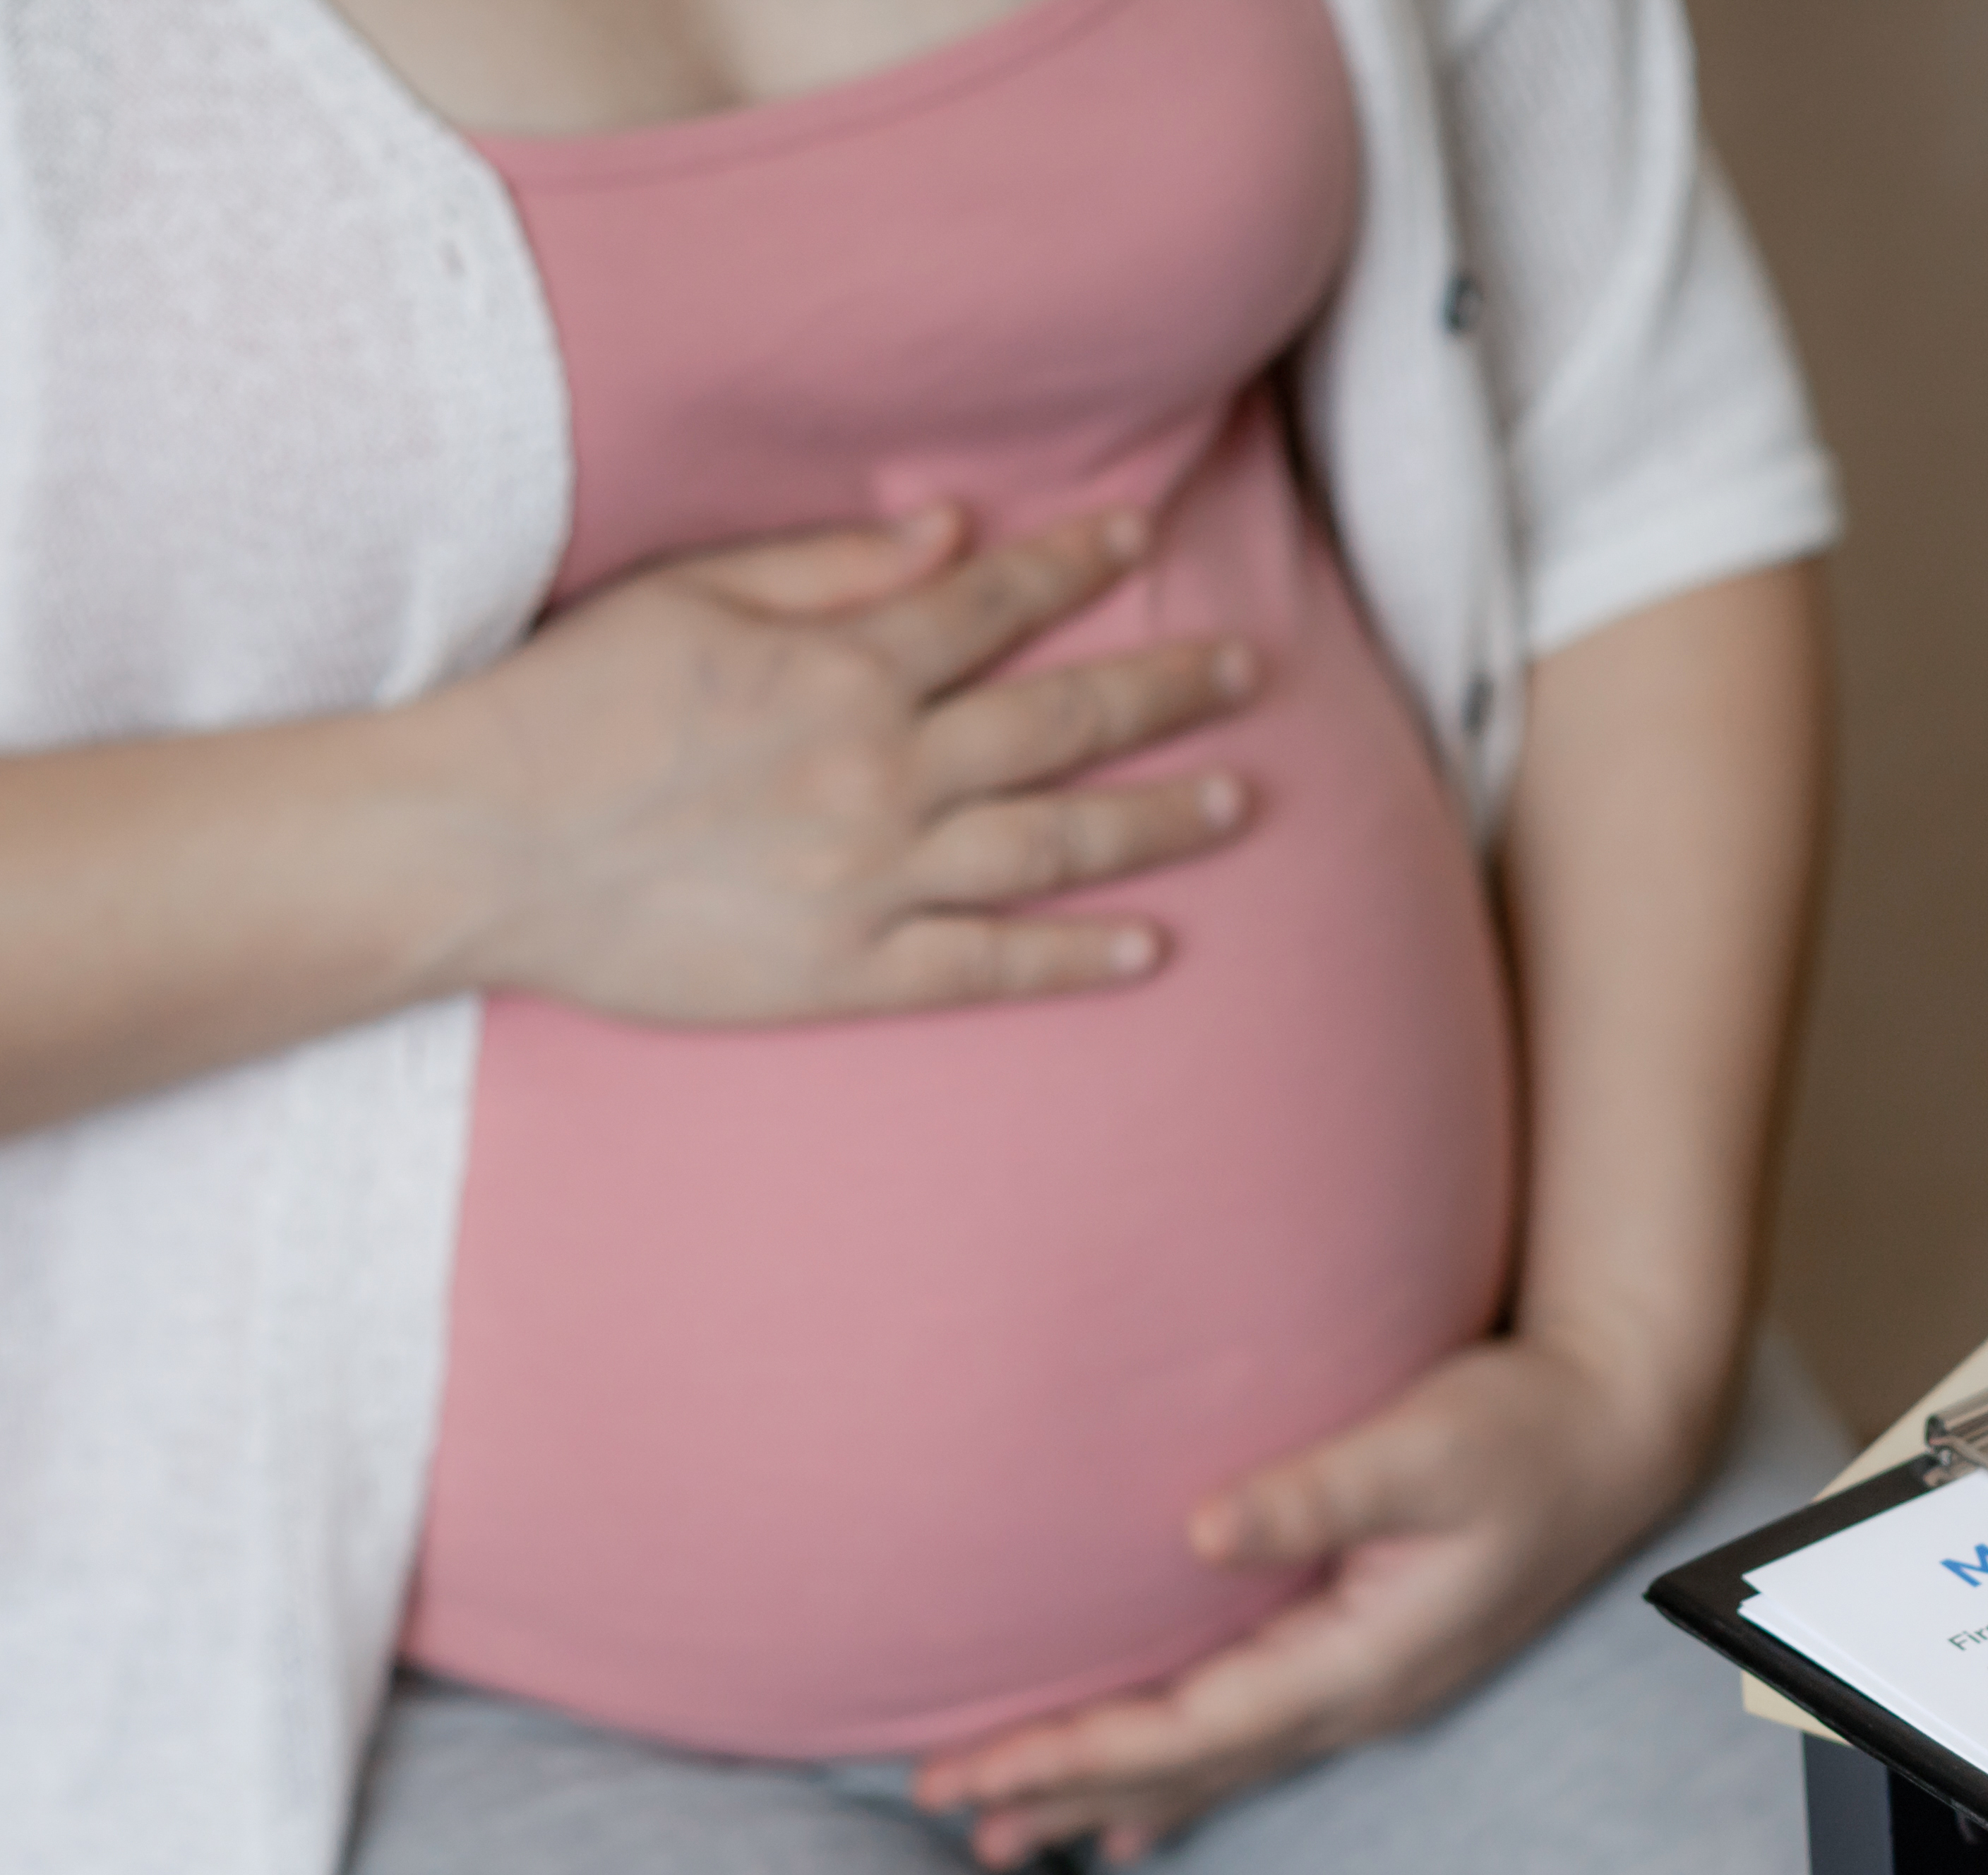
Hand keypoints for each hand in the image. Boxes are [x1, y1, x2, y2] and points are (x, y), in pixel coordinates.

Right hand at [427, 505, 1260, 1023]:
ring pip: (1053, 844)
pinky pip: (989, 965)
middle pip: (1060, 723)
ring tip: (1238, 802)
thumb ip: (827, 565)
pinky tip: (1154, 946)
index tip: (1145, 536)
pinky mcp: (848, 971)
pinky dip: (1078, 957)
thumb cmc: (566, 707)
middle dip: (1166, 691)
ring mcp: (871, 878)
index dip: (1077, 566)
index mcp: (840, 669)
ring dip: (1157, 823)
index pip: (993, 605)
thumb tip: (953, 528)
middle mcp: (879, 771)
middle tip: (1252, 671)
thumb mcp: (686, 596)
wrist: (474, 846)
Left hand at [911, 1329, 1719, 1867]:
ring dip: (1104, 1798)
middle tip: (945, 1817)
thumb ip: (1319, 1491)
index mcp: (1362, 1659)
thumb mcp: (1426, 1445)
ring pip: (1210, 1769)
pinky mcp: (1363, 1662)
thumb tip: (1198, 1530)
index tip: (974, 1769)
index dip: (1076, 1753)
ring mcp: (1364, 1692)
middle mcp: (1358, 1698)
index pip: (1190, 1730)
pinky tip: (1133, 1820)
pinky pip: (1245, 1746)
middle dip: (1062, 1791)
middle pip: (1186, 1770)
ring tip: (1004, 1840)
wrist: (1615, 1436)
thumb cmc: (1521, 1429)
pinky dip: (1175, 1783)